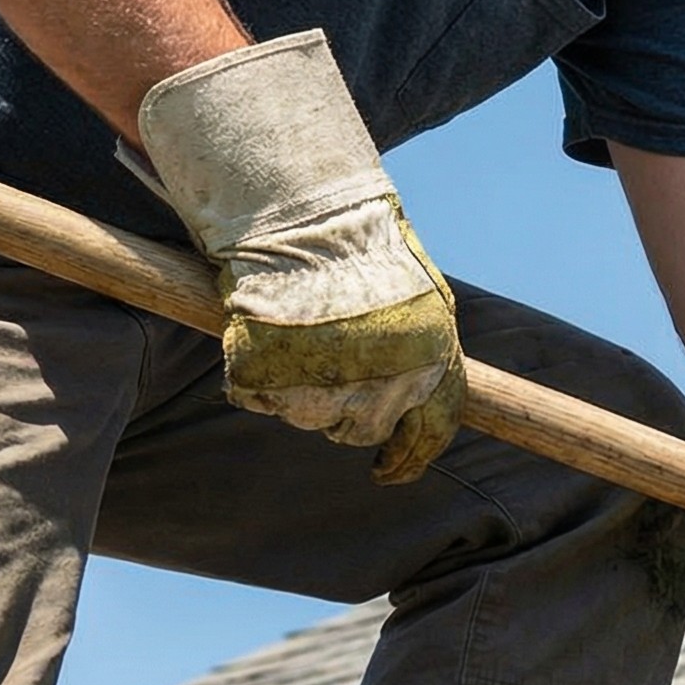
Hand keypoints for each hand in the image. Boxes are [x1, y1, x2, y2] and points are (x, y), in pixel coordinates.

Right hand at [135, 30, 462, 484]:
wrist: (300, 212)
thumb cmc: (363, 249)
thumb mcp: (424, 298)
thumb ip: (430, 353)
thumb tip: (428, 405)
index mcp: (431, 360)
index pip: (429, 432)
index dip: (408, 457)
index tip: (390, 472)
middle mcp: (384, 379)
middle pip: (359, 430)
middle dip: (344, 410)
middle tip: (326, 368)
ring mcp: (322, 379)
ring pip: (307, 418)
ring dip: (298, 391)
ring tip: (296, 338)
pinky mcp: (263, 370)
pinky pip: (256, 397)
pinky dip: (253, 376)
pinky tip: (260, 337)